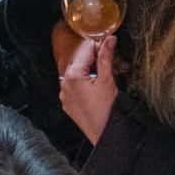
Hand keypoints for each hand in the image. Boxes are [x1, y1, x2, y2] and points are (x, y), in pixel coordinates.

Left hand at [58, 29, 118, 143]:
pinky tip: (95, 88)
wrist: (104, 135)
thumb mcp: (107, 81)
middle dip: (94, 58)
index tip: (110, 45)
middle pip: (80, 60)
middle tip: (109, 62)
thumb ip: (106, 57)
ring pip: (77, 72)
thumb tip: (109, 39)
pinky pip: (74, 85)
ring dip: (89, 70)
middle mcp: (64, 83)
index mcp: (73, 75)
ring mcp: (64, 94)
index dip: (99, 46)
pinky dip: (84, 82)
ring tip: (103, 77)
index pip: (86, 49)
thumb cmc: (106, 111)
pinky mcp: (67, 102)